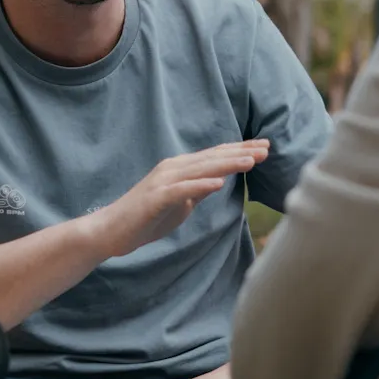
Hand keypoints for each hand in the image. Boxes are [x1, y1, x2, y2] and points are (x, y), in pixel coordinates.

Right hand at [97, 141, 269, 260]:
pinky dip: (200, 185)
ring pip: (200, 170)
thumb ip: (197, 191)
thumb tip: (218, 181)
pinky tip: (218, 182)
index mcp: (179, 169)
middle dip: (241, 152)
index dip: (239, 151)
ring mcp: (163, 182)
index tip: (264, 148)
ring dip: (226, 163)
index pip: (214, 157)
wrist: (111, 231)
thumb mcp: (179, 205)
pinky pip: (181, 190)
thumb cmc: (145, 218)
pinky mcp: (155, 198)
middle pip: (212, 158)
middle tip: (267, 147)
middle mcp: (172, 169)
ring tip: (251, 160)